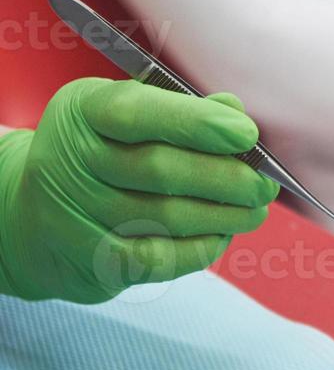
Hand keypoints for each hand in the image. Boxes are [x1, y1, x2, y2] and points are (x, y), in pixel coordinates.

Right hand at [0, 78, 278, 302]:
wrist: (32, 215)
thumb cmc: (103, 151)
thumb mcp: (129, 113)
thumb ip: (181, 109)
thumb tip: (234, 111)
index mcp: (86, 111)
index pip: (138, 112)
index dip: (197, 123)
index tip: (246, 134)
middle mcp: (73, 161)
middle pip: (161, 171)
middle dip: (228, 178)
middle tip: (264, 183)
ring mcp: (76, 215)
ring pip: (166, 218)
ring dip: (225, 216)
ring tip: (255, 210)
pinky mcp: (90, 260)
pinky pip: (158, 258)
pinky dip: (200, 248)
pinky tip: (222, 235)